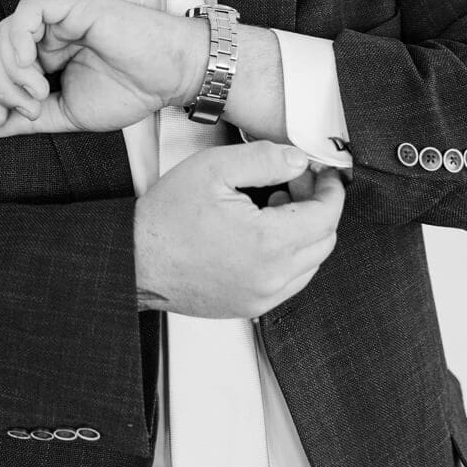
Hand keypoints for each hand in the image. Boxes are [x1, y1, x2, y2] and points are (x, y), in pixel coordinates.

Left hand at [0, 0, 204, 136]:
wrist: (169, 75)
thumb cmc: (130, 91)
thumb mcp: (69, 115)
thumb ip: (30, 119)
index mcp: (49, 58)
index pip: (3, 70)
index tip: (0, 121)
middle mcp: (50, 35)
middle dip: (2, 85)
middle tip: (30, 109)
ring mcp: (59, 18)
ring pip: (7, 33)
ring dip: (12, 68)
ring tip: (39, 92)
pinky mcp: (71, 4)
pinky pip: (28, 11)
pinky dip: (19, 38)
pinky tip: (32, 64)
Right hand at [134, 141, 344, 318]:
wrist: (136, 261)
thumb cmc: (165, 220)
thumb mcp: (213, 169)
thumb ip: (264, 159)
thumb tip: (297, 160)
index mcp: (268, 242)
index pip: (327, 215)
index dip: (331, 189)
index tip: (323, 174)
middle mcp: (271, 276)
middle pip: (325, 240)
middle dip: (318, 207)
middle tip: (295, 182)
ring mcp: (262, 296)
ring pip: (311, 263)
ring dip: (304, 232)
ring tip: (275, 206)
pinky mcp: (251, 306)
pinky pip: (290, 281)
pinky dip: (289, 256)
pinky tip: (263, 235)